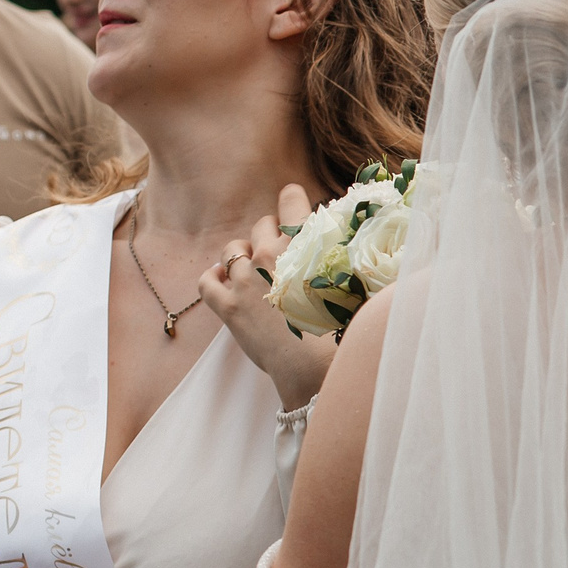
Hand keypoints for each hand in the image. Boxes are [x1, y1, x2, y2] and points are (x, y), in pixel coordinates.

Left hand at [201, 185, 334, 410]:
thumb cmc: (342, 328)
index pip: (290, 202)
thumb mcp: (353, 283)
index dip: (292, 198)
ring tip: (254, 269)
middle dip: (271, 233)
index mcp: (301, 244)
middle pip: (261, 224)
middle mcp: (268, 255)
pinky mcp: (227, 307)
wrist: (316, 368)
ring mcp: (243, 281)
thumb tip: (360, 243)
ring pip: (232, 248)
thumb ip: (350, 257)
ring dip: (242, 254)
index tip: (293, 198)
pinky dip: (213, 277)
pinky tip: (223, 280)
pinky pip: (206, 280)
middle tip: (283, 252)